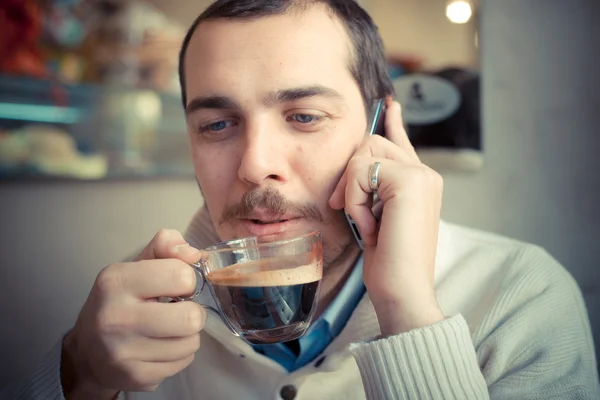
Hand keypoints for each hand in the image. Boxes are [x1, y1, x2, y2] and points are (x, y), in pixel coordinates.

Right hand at [62, 230, 205, 397]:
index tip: (175, 285)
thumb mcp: (137, 264)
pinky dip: (179, 355)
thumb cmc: (120, 300)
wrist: (88, 349)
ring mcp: (123, 351)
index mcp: (116, 280)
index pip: (181, 275)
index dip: (187, 279)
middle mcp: (115, 317)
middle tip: (179, 310)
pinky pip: (183, 362)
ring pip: (191, 342)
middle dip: (193, 312)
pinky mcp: (135, 376)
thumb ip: (166, 245)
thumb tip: (195, 254)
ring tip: (168, 329)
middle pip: (191, 317)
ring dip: (187, 335)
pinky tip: (161, 347)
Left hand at [329, 97, 444, 335]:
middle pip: (371, 144)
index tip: (388, 103)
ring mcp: (421, 174)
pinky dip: (355, 201)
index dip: (393, 122)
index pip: (401, 143)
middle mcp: (426, 173)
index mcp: (421, 181)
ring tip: (366, 222)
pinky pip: (361, 173)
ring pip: (364, 155)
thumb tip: (357, 167)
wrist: (403, 290)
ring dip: (353, 191)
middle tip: (343, 206)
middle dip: (349, 175)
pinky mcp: (410, 180)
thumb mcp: (378, 218)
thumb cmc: (389, 263)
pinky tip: (370, 225)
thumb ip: (375, 190)